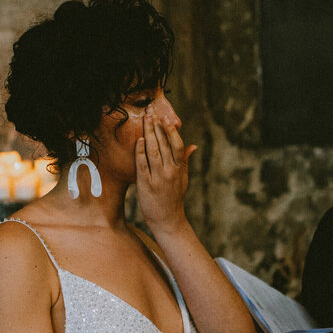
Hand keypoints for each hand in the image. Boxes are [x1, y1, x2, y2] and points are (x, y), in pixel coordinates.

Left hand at [135, 111, 195, 233]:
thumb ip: (185, 161)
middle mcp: (170, 172)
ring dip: (149, 134)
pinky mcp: (146, 184)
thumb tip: (193, 146)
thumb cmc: (175, 198)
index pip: (177, 145)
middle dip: (157, 126)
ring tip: (145, 120)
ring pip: (153, 151)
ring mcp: (158, 178)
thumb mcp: (184, 179)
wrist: (167, 220)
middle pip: (164, 144)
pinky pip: (142, 164)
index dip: (171, 130)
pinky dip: (140, 151)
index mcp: (180, 169)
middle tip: (151, 112)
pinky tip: (139, 140)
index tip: (166, 118)